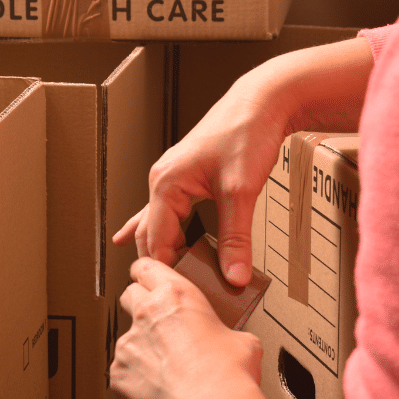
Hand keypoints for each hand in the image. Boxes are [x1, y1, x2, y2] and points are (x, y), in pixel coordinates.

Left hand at [109, 257, 268, 398]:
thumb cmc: (229, 374)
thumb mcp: (241, 339)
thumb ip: (223, 332)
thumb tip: (229, 341)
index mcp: (176, 296)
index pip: (148, 267)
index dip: (149, 273)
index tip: (152, 279)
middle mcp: (146, 314)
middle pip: (129, 294)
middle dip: (140, 303)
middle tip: (159, 319)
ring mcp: (128, 345)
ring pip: (127, 337)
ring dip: (142, 347)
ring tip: (167, 368)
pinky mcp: (118, 376)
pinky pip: (123, 371)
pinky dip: (137, 378)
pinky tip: (160, 389)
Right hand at [113, 37, 373, 285]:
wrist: (263, 102)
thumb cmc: (246, 132)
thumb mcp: (240, 192)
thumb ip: (236, 238)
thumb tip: (233, 275)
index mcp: (166, 183)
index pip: (156, 241)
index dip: (167, 272)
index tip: (178, 297)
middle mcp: (163, 179)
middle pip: (152, 235)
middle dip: (162, 265)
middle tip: (174, 295)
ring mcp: (175, 177)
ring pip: (158, 223)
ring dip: (162, 249)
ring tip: (159, 279)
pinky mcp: (190, 176)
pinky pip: (168, 210)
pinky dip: (162, 229)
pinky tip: (135, 235)